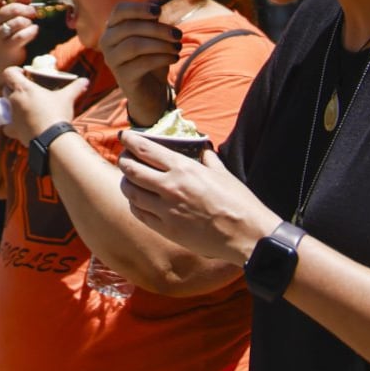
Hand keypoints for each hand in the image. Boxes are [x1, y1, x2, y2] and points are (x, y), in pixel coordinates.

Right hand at [0, 0, 44, 71]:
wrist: (2, 57)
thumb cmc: (9, 31)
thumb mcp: (11, 14)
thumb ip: (20, 1)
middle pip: (14, 8)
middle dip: (28, 10)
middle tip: (32, 13)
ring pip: (20, 22)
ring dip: (30, 22)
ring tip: (29, 24)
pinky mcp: (6, 46)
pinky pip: (23, 35)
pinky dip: (32, 31)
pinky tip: (34, 30)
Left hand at [0, 63, 88, 142]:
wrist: (52, 139)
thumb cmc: (57, 114)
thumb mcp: (67, 98)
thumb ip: (76, 87)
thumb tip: (85, 80)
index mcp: (23, 88)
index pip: (8, 73)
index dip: (14, 71)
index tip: (23, 74)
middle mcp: (13, 100)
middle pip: (6, 89)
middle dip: (14, 89)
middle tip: (28, 92)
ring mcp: (11, 116)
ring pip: (6, 107)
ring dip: (13, 106)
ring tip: (26, 109)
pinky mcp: (13, 130)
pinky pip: (7, 126)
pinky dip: (12, 126)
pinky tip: (21, 126)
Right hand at [96, 0, 182, 121]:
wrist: (150, 89)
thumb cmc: (151, 57)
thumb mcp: (154, 36)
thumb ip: (151, 18)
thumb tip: (155, 0)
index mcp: (113, 27)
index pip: (120, 10)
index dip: (139, 8)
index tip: (159, 11)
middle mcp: (107, 42)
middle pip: (130, 28)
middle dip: (158, 29)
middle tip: (178, 34)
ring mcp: (112, 60)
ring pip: (135, 45)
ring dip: (161, 44)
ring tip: (178, 47)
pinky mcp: (122, 76)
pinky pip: (142, 63)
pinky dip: (161, 58)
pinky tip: (174, 58)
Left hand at [118, 129, 277, 263]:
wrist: (245, 234)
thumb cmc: (238, 202)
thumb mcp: (222, 173)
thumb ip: (208, 160)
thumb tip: (204, 151)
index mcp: (184, 168)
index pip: (145, 149)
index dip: (130, 141)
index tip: (125, 136)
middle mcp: (170, 187)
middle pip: (131, 170)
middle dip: (124, 161)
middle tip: (125, 158)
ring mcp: (165, 209)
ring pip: (130, 192)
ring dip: (126, 183)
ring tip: (129, 180)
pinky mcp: (166, 229)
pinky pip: (139, 213)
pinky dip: (134, 204)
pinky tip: (138, 201)